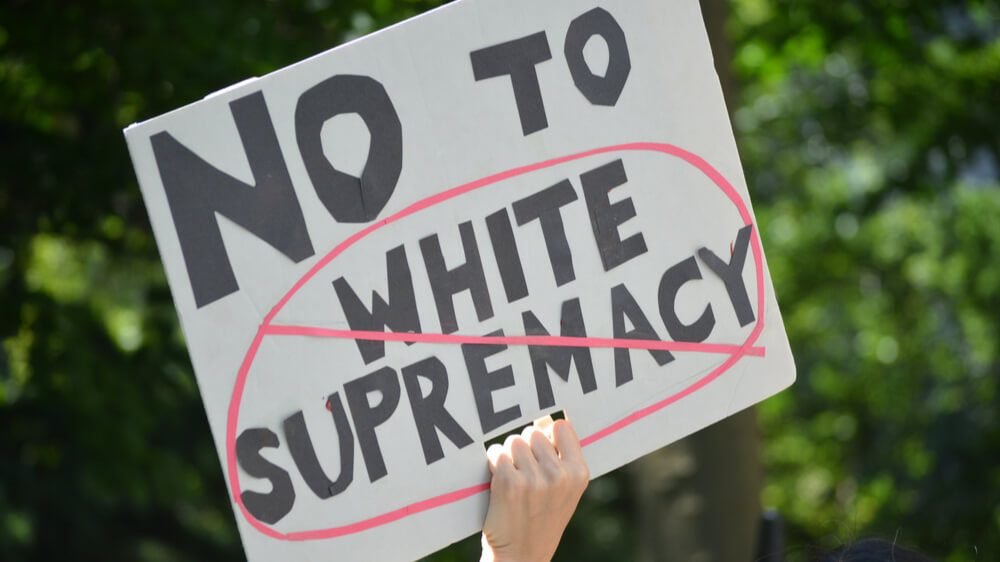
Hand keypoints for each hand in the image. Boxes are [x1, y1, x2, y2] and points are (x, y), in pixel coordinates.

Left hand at [480, 415, 589, 561]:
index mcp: (578, 474)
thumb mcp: (565, 491)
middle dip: (525, 447)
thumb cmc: (542, 519)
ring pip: (513, 441)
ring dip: (507, 455)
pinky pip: (496, 453)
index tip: (540, 448)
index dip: (547, 433)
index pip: (561, 427)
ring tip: (512, 477)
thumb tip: (545, 418)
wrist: (522, 556)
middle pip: (533, 432)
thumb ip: (561, 457)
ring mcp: (535, 480)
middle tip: (524, 471)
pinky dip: (493, 462)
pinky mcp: (509, 483)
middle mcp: (559, 476)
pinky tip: (499, 481)